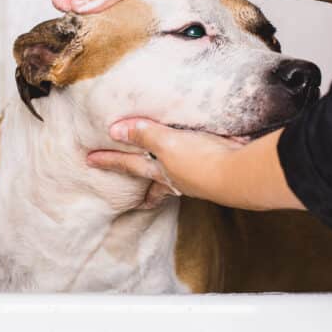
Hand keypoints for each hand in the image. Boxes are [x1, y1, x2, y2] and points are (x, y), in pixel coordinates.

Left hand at [87, 118, 305, 211]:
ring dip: (173, 178)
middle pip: (156, 184)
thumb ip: (144, 135)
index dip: (110, 160)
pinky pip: (204, 167)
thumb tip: (116, 131)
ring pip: (180, 179)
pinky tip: (208, 155)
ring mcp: (201, 177)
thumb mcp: (167, 143)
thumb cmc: (202, 160)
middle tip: (139, 199)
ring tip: (172, 175)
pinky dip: (200, 164)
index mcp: (161, 172)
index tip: (90, 161)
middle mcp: (180, 179)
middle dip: (146, 191)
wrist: (242, 174)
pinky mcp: (221, 169)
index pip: (129, 165)